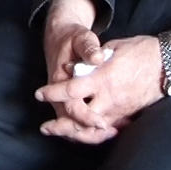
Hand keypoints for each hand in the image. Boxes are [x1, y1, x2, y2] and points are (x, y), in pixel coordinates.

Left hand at [34, 34, 164, 143]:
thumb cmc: (143, 50)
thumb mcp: (115, 46)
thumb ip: (93, 58)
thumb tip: (74, 67)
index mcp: (104, 77)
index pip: (72, 89)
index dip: (54, 93)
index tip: (39, 94)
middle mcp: (110, 97)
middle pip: (79, 118)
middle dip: (61, 125)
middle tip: (46, 127)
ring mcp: (120, 109)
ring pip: (93, 129)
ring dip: (75, 133)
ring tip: (62, 134)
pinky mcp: (129, 115)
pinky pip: (108, 130)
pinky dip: (95, 134)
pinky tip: (85, 134)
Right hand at [40, 0, 107, 131]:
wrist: (58, 36)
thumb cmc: (71, 37)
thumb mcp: (80, 37)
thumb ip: (89, 47)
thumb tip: (98, 58)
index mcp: (59, 80)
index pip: (71, 108)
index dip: (87, 117)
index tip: (102, 123)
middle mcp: (58, 95)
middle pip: (71, 124)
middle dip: (90, 133)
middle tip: (112, 133)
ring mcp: (62, 100)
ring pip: (73, 126)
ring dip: (90, 133)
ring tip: (112, 132)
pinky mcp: (70, 101)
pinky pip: (77, 121)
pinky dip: (90, 128)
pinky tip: (109, 126)